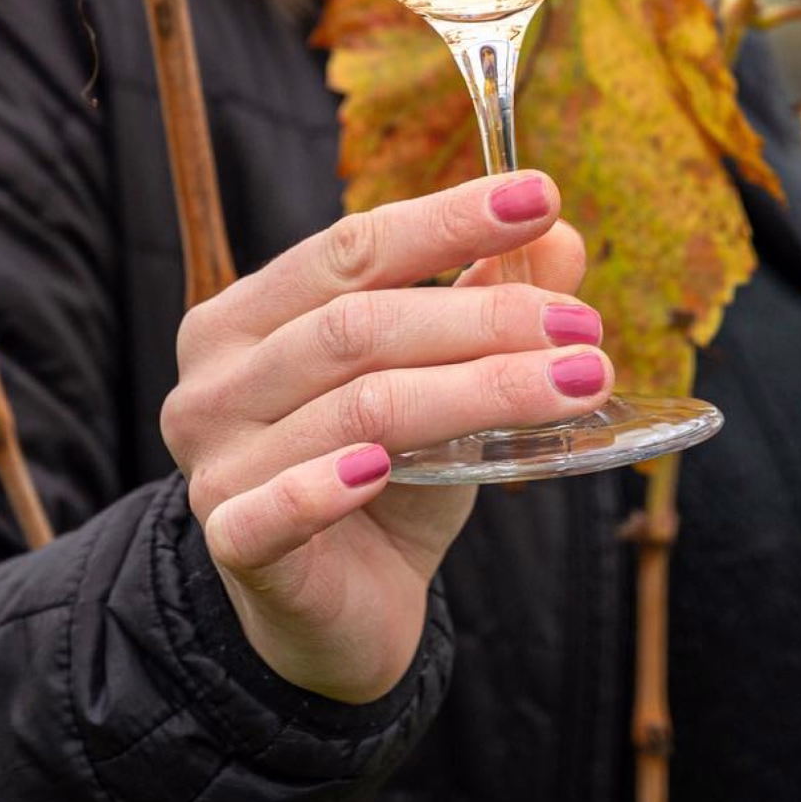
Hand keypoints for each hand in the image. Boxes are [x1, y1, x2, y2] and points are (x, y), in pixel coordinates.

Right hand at [159, 172, 609, 701]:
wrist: (342, 605)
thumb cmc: (393, 470)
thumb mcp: (449, 378)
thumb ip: (489, 300)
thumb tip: (561, 236)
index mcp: (250, 317)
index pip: (351, 247)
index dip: (447, 219)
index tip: (542, 196)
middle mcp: (215, 382)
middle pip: (361, 326)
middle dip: (486, 317)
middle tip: (584, 326)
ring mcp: (216, 464)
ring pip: (358, 407)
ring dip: (480, 390)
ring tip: (578, 384)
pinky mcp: (232, 545)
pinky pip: (277, 509)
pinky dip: (329, 485)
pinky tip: (383, 472)